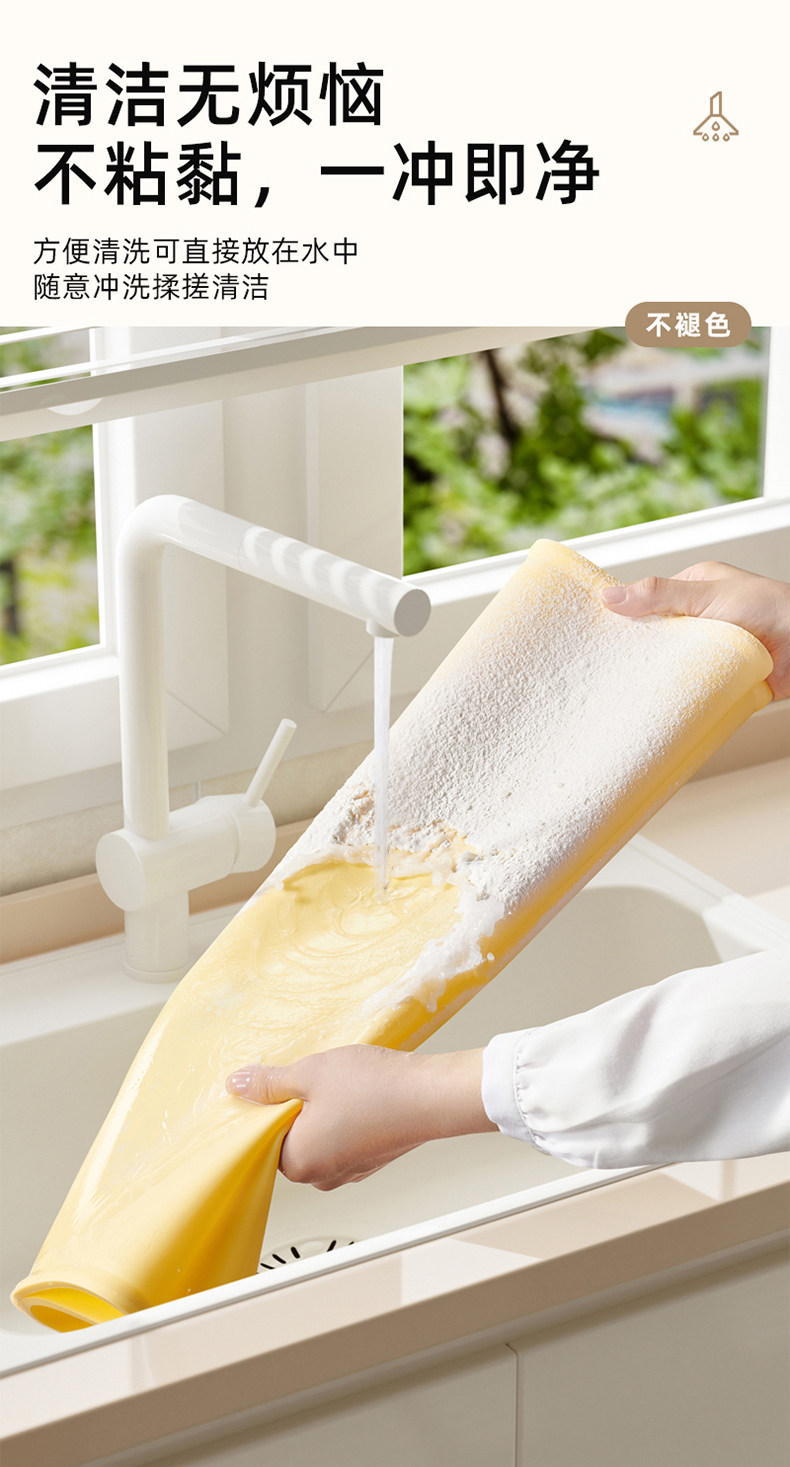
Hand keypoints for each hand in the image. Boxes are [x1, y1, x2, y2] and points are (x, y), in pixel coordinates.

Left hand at [226, 1045, 494, 1189]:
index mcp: (300, 1162)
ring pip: (319, 1137)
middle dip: (294, 1108)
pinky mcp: (371, 1158)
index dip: (265, 1108)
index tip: (272, 1084)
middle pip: (290, 1140)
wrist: (432, 1095)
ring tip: (335, 1081)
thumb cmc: (376, 1089)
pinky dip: (344, 1116)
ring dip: (320, 1110)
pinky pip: (343, 1138)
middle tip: (306, 1077)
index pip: (261, 1140)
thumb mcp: (309, 1073)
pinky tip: (355, 1090)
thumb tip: (239, 1086)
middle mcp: (323, 1175)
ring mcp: (350, 1169)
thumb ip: (269, 1082)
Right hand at [601, 561, 789, 699]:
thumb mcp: (707, 594)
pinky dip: (685, 692)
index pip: (650, 603)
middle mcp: (703, 618)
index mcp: (696, 590)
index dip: (627, 618)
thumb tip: (612, 595)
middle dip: (644, 652)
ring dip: (666, 673)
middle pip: (660, 637)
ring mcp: (713, 649)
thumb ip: (659, 595)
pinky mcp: (723, 676)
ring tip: (636, 686)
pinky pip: (696, 685)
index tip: (603, 636)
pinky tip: (668, 698)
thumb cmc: (773, 608)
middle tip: (617, 668)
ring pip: (676, 663)